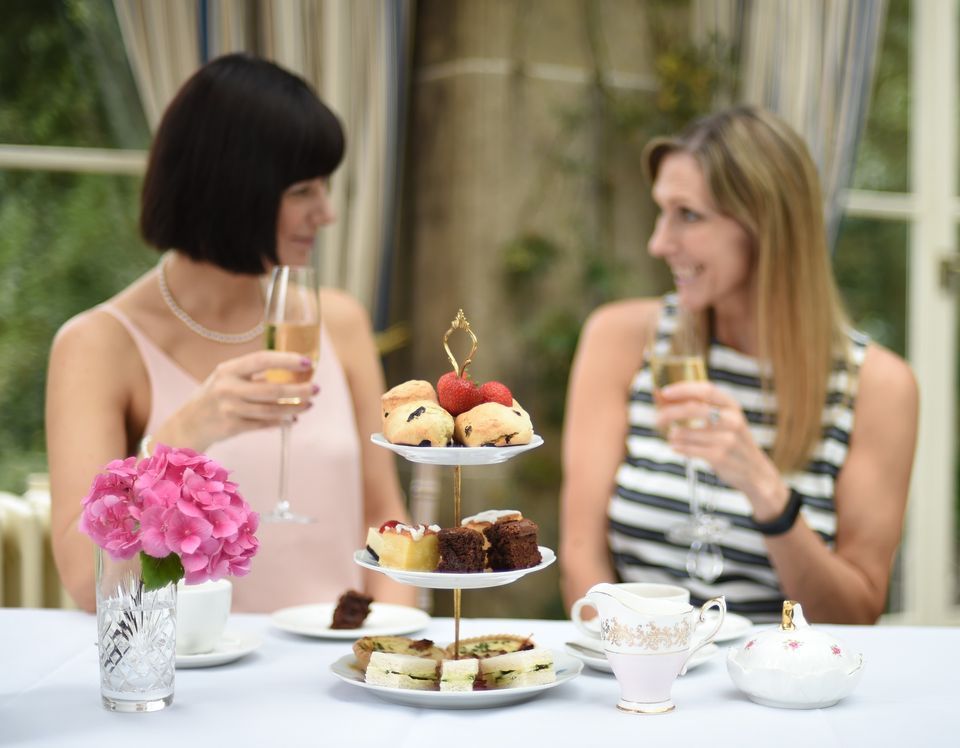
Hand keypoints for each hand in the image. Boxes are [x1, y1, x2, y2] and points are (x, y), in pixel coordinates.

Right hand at [158, 351, 316, 451]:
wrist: (188, 424)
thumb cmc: (215, 396)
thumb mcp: (227, 377)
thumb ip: (254, 374)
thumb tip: (292, 370)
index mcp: (228, 369)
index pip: (262, 360)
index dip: (287, 360)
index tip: (307, 362)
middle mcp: (227, 388)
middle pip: (271, 389)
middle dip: (299, 389)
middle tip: (316, 389)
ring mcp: (229, 409)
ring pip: (270, 409)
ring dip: (294, 408)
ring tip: (309, 405)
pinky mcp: (231, 427)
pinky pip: (263, 424)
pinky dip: (280, 422)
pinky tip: (292, 419)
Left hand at [655, 381, 782, 511]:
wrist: (755, 472)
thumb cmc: (731, 441)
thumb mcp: (723, 420)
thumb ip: (699, 408)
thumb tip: (661, 397)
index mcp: (731, 406)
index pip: (705, 389)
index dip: (682, 389)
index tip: (663, 392)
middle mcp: (732, 419)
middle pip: (694, 408)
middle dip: (670, 412)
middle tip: (657, 418)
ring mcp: (728, 439)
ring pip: (688, 432)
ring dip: (673, 434)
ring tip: (671, 436)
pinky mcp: (721, 457)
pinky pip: (690, 449)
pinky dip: (679, 447)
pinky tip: (674, 446)